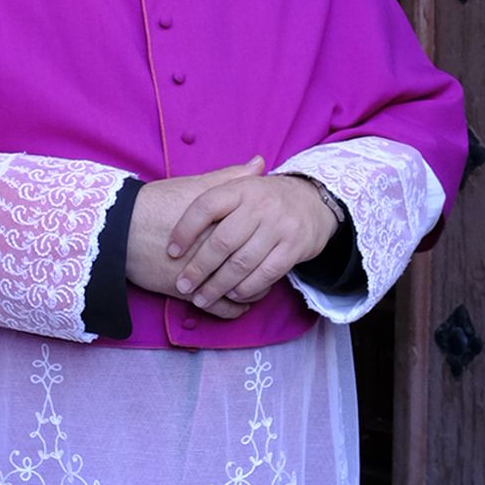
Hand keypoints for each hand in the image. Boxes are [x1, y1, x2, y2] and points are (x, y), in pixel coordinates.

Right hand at [126, 160, 265, 295]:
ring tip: (256, 287)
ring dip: (253, 291)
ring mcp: (205, 274)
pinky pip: (223, 309)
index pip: (261, 235)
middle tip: (271, 264)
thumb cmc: (155, 204)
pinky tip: (237, 304)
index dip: (273, 238)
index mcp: (224, 223)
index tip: (276, 238)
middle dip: (266, 267)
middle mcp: (217, 251)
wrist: (119, 230)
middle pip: (255, 264)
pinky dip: (234, 309)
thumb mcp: (193, 186)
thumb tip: (259, 164)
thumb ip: (229, 177)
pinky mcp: (189, 293)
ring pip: (242, 290)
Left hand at [164, 164, 336, 314]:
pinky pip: (265, 274)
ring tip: (202, 298)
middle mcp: (260, 206)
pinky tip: (232, 295)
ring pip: (242, 262)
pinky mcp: (294, 247)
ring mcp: (279, 226)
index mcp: (240, 189)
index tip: (171, 252)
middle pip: (221, 242)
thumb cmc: (265, 199)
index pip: (205, 207)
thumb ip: (213, 189)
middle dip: (198, 268)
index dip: (184, 230)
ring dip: (218, 285)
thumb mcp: (242, 186)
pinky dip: (246, 288)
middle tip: (184, 286)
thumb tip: (174, 194)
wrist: (314, 201)